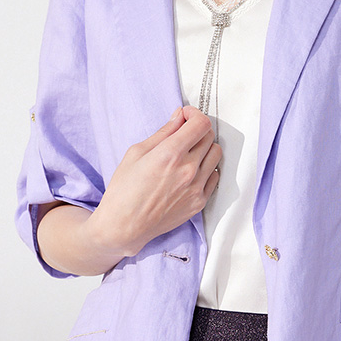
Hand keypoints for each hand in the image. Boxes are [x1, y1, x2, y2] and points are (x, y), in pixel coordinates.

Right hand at [87, 105, 221, 258]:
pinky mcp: (200, 202)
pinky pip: (215, 176)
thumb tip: (179, 118)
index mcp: (170, 154)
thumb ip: (163, 133)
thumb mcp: (136, 153)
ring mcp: (196, 187)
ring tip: (188, 152)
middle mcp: (188, 170)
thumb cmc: (124, 189)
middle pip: (209, 136)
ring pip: (215, 154)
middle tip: (183, 133)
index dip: (194, 114)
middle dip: (196, 129)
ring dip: (204, 147)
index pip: (200, 124)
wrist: (125, 226)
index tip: (186, 116)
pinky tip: (191, 170)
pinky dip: (206, 169)